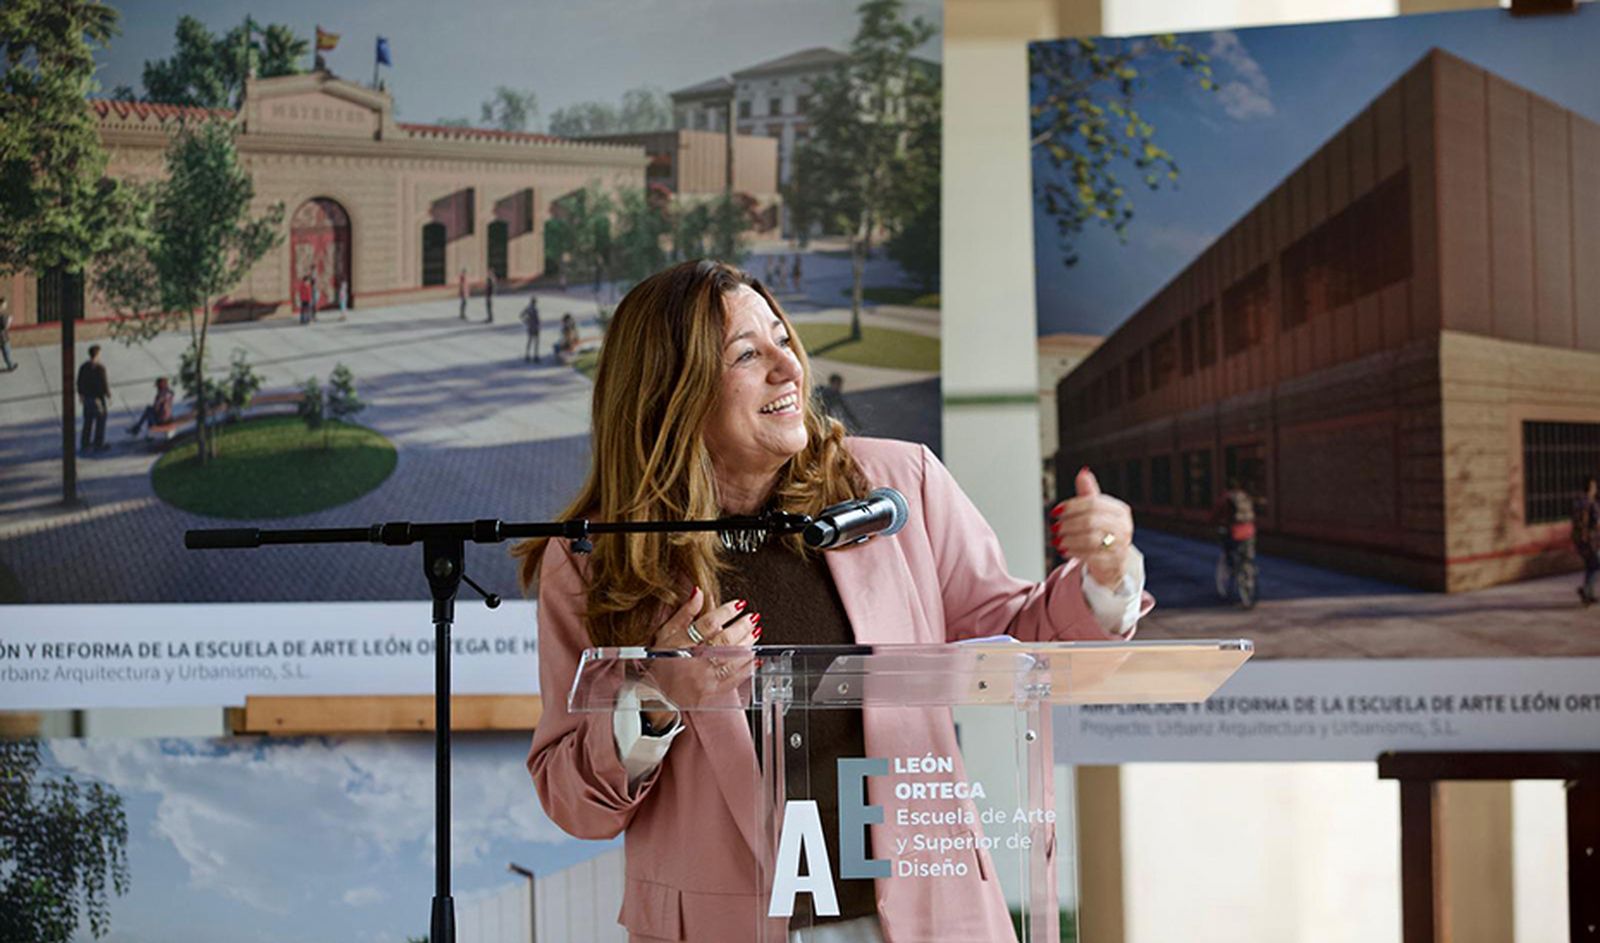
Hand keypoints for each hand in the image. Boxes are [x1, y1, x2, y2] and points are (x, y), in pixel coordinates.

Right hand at [643, 588, 761, 723]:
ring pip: (732, 658)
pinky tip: (753, 656)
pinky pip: (735, 678)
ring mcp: (705, 678)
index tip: (738, 604)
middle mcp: (694, 661)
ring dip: (747, 644)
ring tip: (754, 632)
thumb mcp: (667, 632)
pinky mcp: (713, 691)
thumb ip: (685, 613)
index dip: (725, 612)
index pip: (708, 624)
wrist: (657, 692)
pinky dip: (747, 666)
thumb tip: (698, 592)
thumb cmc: (661, 659)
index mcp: (682, 644)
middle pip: (724, 641)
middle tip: (751, 617)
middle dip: (741, 626)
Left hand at [1050, 467, 1134, 587]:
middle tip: (1055, 528)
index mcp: (1120, 510)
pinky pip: (1091, 556)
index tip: (1055, 511)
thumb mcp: (1097, 511)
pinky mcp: (1114, 562)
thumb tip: (1083, 472)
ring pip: (1090, 539)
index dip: (1071, 506)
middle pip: (1091, 521)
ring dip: (1069, 540)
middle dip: (1068, 524)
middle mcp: (1123, 527)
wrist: (1113, 561)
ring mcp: (1121, 546)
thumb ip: (1088, 494)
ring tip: (1057, 540)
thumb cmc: (1103, 532)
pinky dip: (1074, 553)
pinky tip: (1065, 550)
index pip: (1093, 503)